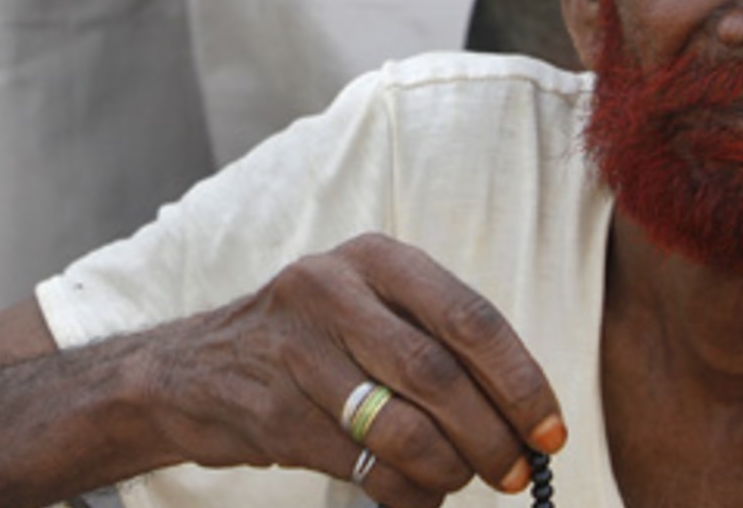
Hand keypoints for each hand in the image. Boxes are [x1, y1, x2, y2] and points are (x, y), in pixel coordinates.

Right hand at [146, 233, 564, 506]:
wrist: (193, 368)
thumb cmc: (310, 340)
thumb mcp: (367, 305)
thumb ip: (435, 338)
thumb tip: (525, 412)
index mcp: (373, 258)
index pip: (468, 318)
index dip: (520, 381)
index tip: (549, 429)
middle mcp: (330, 290)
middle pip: (437, 374)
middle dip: (492, 436)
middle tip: (517, 472)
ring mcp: (295, 352)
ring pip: (401, 427)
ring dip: (449, 469)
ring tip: (462, 479)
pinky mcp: (273, 412)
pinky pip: (362, 466)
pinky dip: (404, 490)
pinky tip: (413, 490)